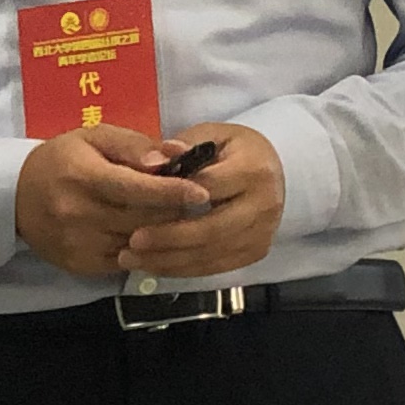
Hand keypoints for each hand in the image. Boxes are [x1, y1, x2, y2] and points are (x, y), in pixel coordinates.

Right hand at [15, 123, 212, 277]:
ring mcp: (78, 244)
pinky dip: (143, 249)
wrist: (15, 195)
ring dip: (162, 232)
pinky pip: (123, 261)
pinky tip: (153, 235)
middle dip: (174, 211)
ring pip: (137, 244)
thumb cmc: (63, 159)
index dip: (173, 192)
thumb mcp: (95, 137)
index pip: (136, 189)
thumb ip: (134, 145)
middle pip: (141, 219)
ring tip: (179, 218)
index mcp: (84, 177)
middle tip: (198, 202)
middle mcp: (79, 214)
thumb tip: (171, 157)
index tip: (203, 193)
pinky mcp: (79, 265)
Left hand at [112, 122, 285, 281]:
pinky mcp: (257, 251)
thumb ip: (184, 145)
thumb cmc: (233, 150)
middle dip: (169, 238)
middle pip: (212, 229)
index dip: (172, 197)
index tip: (137, 205)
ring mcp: (264, 231)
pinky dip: (183, 269)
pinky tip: (155, 265)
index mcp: (254, 169)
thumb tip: (160, 157)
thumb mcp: (211, 135)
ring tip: (133, 259)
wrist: (272, 168)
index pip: (208, 188)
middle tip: (132, 242)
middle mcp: (265, 203)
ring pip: (212, 253)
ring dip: (169, 260)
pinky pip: (216, 267)